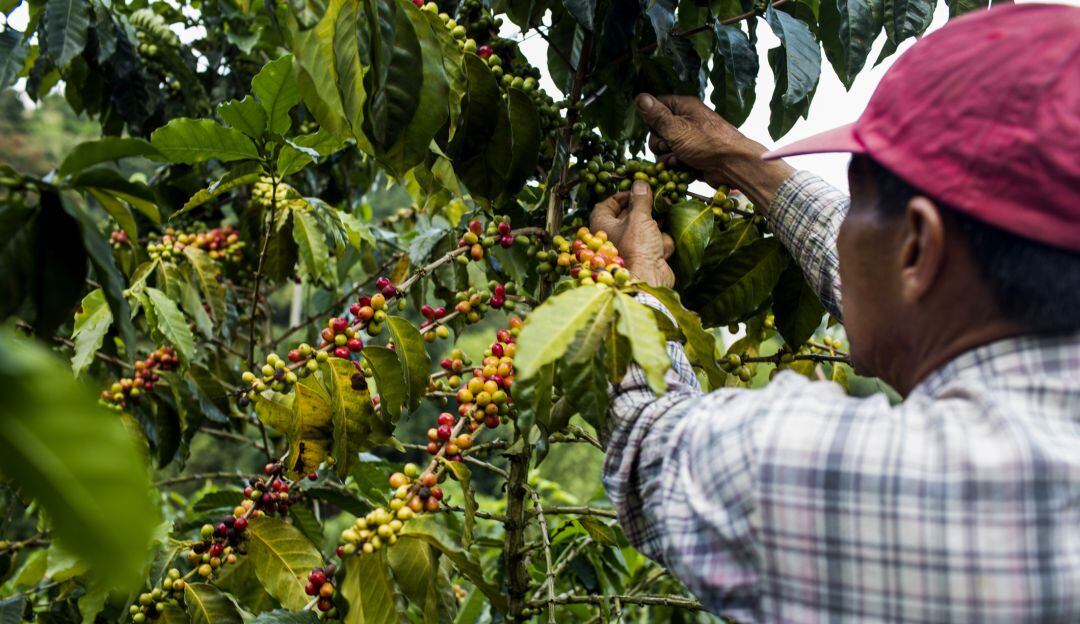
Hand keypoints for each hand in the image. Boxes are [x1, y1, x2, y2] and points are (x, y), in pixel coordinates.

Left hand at [590, 180, 674, 287]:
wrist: (648, 279)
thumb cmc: (636, 247)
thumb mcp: (639, 217)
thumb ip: (640, 199)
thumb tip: (640, 183)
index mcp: (602, 226)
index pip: (605, 206)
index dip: (619, 196)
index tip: (635, 190)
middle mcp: (614, 237)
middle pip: (627, 216)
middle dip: (643, 207)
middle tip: (656, 197)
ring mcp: (630, 248)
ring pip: (644, 229)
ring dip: (656, 222)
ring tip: (667, 209)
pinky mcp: (646, 257)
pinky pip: (654, 243)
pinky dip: (661, 241)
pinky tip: (665, 241)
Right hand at [636, 93, 794, 208]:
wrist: (733, 165)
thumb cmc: (708, 144)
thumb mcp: (677, 128)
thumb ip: (656, 115)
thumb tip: (639, 97)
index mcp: (684, 107)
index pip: (657, 105)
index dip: (652, 119)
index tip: (656, 128)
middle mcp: (686, 120)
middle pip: (657, 129)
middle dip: (659, 142)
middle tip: (670, 146)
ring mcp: (689, 138)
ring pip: (664, 147)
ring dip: (666, 155)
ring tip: (678, 158)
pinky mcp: (692, 154)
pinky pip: (674, 158)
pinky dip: (675, 164)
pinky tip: (683, 166)